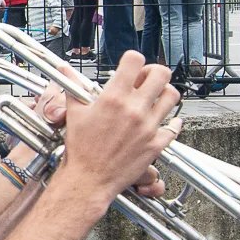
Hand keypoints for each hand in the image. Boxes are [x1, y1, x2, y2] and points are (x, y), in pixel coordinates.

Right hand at [57, 53, 181, 200]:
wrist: (88, 179)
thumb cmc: (81, 150)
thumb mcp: (74, 113)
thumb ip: (73, 88)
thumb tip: (65, 70)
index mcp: (113, 98)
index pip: (134, 60)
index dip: (133, 60)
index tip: (130, 67)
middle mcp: (134, 110)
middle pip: (161, 74)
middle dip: (153, 72)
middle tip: (145, 80)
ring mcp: (148, 127)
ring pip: (172, 96)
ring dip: (165, 93)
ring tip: (155, 98)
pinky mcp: (155, 144)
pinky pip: (174, 127)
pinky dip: (172, 122)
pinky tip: (165, 120)